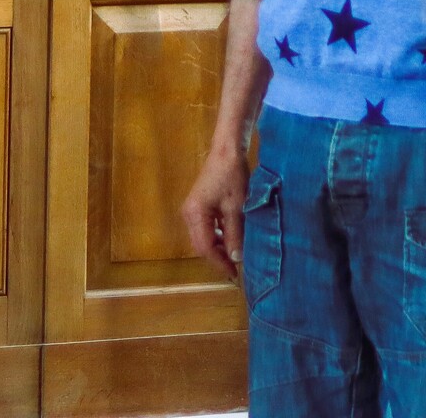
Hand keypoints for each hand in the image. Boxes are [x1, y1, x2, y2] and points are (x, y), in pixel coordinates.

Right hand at [181, 150, 248, 280]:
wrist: (227, 151)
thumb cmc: (232, 176)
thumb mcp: (237, 208)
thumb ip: (235, 234)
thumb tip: (235, 258)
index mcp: (195, 215)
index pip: (205, 248)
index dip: (219, 263)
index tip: (234, 274)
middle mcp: (189, 215)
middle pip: (201, 245)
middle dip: (218, 257)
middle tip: (236, 268)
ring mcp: (193, 210)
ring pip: (204, 238)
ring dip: (219, 248)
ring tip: (237, 255)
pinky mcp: (199, 207)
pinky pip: (207, 228)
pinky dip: (219, 236)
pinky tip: (232, 239)